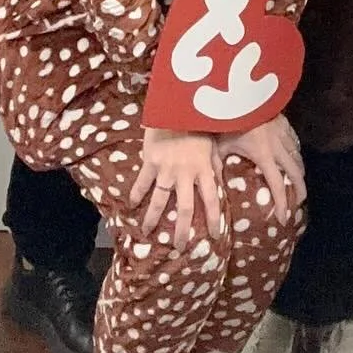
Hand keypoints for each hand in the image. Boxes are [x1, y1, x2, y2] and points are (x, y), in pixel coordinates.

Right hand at [129, 127, 222, 249]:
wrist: (178, 105)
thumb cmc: (199, 123)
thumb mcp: (213, 143)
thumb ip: (215, 162)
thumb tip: (221, 179)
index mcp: (204, 169)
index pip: (211, 199)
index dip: (212, 219)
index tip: (213, 236)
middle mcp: (186, 173)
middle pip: (185, 208)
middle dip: (182, 230)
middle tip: (180, 247)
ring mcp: (167, 168)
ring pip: (160, 200)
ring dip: (154, 218)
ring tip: (147, 232)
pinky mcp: (151, 161)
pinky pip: (142, 181)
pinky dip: (136, 193)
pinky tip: (131, 205)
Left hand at [214, 115, 304, 224]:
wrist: (243, 92)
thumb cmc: (230, 118)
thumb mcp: (220, 144)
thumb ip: (217, 164)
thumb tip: (211, 182)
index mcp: (264, 156)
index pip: (276, 185)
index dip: (282, 204)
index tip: (284, 218)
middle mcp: (278, 147)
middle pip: (295, 172)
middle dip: (299, 189)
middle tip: (300, 201)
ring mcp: (283, 133)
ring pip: (297, 156)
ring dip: (299, 171)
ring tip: (299, 181)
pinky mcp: (284, 122)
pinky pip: (294, 141)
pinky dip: (296, 152)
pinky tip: (294, 154)